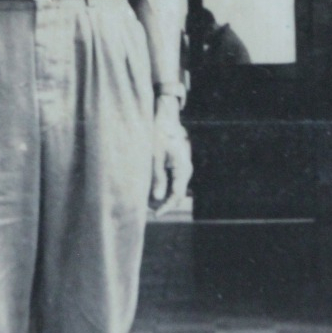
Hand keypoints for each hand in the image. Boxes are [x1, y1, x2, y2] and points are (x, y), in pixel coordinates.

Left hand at [149, 95, 191, 216]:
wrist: (166, 117)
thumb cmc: (159, 134)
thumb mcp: (155, 156)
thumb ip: (157, 178)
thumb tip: (158, 199)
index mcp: (183, 168)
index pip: (178, 195)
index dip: (167, 207)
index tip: (155, 214)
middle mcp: (186, 169)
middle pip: (177, 193)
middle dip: (163, 202)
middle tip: (146, 207)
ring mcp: (183, 166)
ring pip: (174, 187)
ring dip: (162, 194)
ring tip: (145, 198)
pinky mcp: (178, 163)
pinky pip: (173, 179)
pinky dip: (162, 185)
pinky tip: (150, 186)